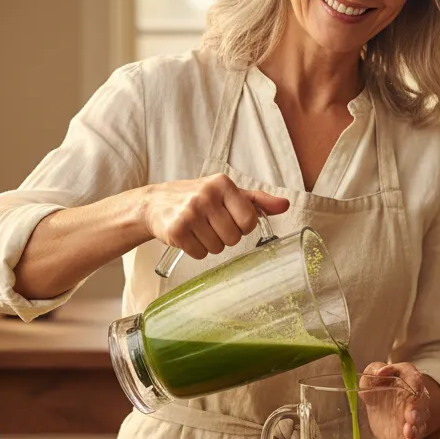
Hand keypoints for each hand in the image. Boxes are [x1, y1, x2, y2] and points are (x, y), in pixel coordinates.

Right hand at [137, 175, 288, 260]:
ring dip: (210, 244)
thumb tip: (285, 205)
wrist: (154, 203)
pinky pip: (200, 254)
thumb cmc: (196, 198)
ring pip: (217, 248)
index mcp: (223, 184)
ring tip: (198, 230)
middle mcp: (206, 195)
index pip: (250, 220)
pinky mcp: (176, 230)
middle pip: (234, 238)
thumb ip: (257, 200)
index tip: (229, 219)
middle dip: (225, 236)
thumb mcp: (227, 193)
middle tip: (211, 225)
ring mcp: (190, 212)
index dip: (241, 226)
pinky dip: (196, 250)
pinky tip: (187, 236)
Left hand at [360, 362, 439, 438]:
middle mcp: (415, 399)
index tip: (414, 394)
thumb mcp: (371, 374)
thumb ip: (374, 370)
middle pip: (420, 406)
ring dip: (415, 433)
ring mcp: (413, 419)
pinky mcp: (408, 434)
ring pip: (419, 426)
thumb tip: (380, 373)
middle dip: (417, 415)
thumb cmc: (377, 385)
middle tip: (410, 421)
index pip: (415, 379)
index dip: (415, 386)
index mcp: (408, 380)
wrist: (380, 403)